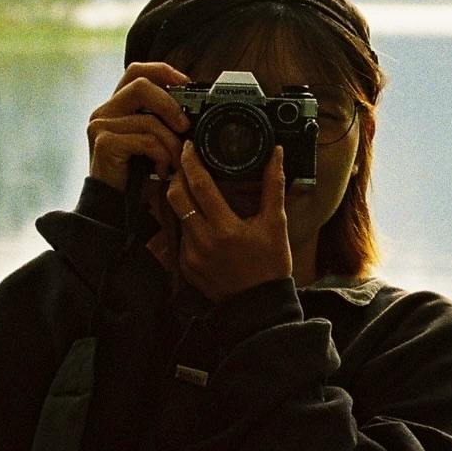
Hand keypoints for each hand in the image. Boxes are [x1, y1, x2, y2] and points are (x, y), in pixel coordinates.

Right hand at [87, 60, 190, 190]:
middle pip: (141, 85)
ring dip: (171, 143)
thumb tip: (195, 109)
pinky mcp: (104, 143)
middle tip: (185, 126)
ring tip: (175, 162)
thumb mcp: (153, 140)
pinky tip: (161, 170)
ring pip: (148, 119)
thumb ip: (164, 120)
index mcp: (117, 105)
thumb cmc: (138, 173)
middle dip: (170, 104)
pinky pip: (145, 140)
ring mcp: (101, 125)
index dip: (163, 72)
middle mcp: (104, 111)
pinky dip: (161, 155)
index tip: (187, 85)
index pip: (137, 70)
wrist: (116, 204)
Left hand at [164, 140, 292, 302]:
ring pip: (176, 215)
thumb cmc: (271, 265)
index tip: (189, 146)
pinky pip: (180, 236)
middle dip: (177, 176)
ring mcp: (190, 255)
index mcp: (225, 228)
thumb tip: (276, 154)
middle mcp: (203, 241)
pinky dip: (189, 224)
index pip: (199, 186)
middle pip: (176, 197)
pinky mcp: (185, 266)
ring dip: (183, 200)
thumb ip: (273, 187)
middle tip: (186, 165)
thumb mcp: (275, 224)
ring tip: (196, 191)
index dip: (192, 162)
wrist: (258, 305)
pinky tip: (203, 222)